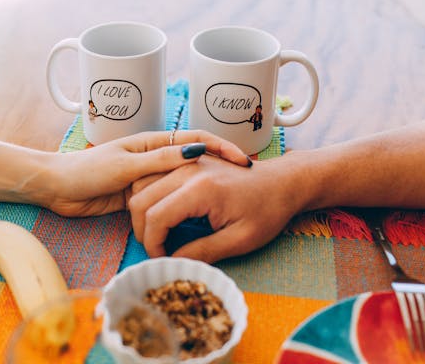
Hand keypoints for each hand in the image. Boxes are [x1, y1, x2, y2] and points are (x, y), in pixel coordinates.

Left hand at [40, 130, 250, 216]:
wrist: (57, 188)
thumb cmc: (88, 171)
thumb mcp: (128, 165)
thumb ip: (160, 161)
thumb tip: (195, 152)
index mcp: (153, 143)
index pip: (196, 139)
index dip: (221, 147)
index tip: (242, 161)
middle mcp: (154, 160)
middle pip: (194, 163)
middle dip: (218, 170)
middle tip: (241, 185)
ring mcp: (147, 180)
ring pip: (181, 186)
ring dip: (200, 194)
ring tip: (225, 206)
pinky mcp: (139, 200)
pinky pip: (166, 204)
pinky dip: (179, 211)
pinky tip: (195, 222)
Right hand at [127, 153, 305, 262]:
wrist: (283, 181)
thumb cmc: (268, 210)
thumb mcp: (241, 240)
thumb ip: (204, 252)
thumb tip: (173, 262)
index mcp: (200, 188)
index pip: (155, 217)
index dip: (152, 243)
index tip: (161, 259)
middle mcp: (188, 169)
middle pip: (141, 199)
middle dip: (142, 229)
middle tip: (157, 250)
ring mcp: (186, 162)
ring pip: (143, 185)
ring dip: (144, 212)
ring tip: (159, 234)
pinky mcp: (188, 161)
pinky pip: (155, 177)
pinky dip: (151, 197)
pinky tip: (164, 215)